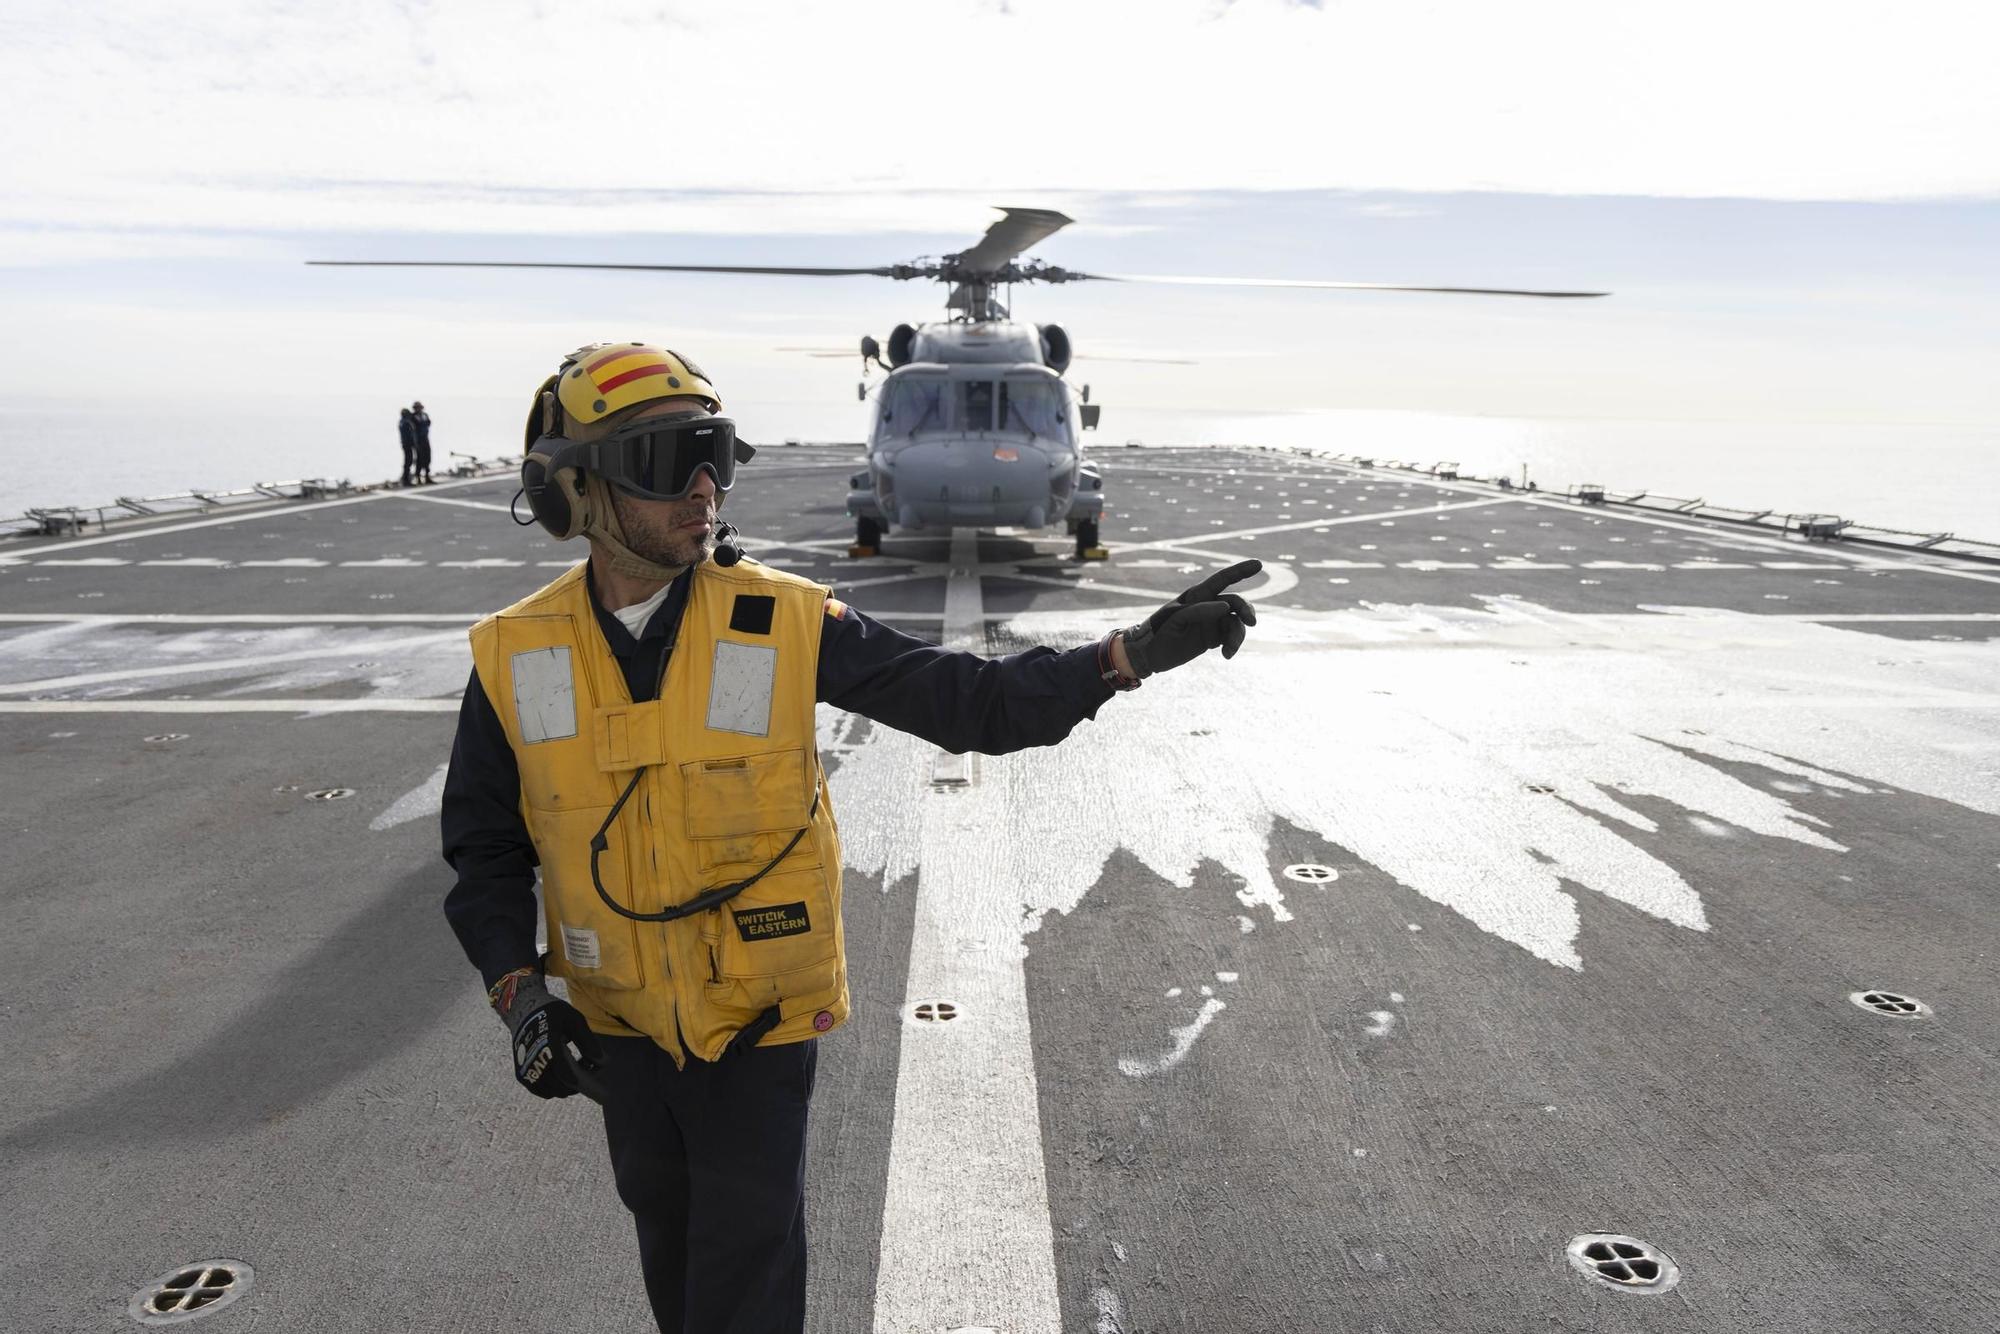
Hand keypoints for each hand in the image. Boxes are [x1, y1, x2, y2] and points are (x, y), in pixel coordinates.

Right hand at [496, 972, 607, 1101]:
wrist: (523, 1012)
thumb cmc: (553, 1014)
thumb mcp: (573, 1019)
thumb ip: (587, 1040)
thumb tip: (602, 1061)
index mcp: (546, 1040)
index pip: (559, 1065)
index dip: (573, 1077)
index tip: (585, 1081)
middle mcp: (532, 1057)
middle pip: (558, 1083)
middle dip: (578, 1083)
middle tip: (589, 1071)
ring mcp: (526, 1069)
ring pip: (552, 1090)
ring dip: (568, 1087)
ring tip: (578, 1071)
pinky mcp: (522, 1075)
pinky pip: (542, 1091)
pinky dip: (556, 1088)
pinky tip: (565, 1075)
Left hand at [1119, 559, 1261, 677]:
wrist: (1148, 655)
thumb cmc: (1158, 631)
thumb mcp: (1176, 619)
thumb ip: (1200, 610)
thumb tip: (1226, 606)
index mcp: (1197, 595)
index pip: (1222, 579)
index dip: (1241, 571)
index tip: (1259, 564)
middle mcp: (1207, 606)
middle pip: (1235, 602)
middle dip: (1245, 610)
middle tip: (1251, 622)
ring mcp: (1212, 622)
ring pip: (1236, 623)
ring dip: (1238, 635)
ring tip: (1229, 650)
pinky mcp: (1213, 638)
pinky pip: (1231, 637)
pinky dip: (1233, 645)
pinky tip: (1226, 655)